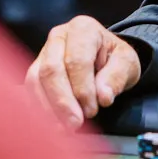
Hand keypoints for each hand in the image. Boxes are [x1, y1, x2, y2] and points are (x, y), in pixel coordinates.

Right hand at [25, 16, 141, 129]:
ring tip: (62, 129)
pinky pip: (30, 90)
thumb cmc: (115, 59)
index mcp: (83, 28)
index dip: (83, 89)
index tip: (92, 111)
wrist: (104, 58)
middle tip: (74, 125)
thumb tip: (103, 96)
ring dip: (48, 108)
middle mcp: (58, 36)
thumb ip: (117, 77)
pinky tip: (52, 125)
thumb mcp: (127, 64)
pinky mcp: (35, 69)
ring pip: (36, 80)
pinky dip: (40, 109)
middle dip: (62, 101)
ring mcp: (44, 52)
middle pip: (51, 70)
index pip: (77, 60)